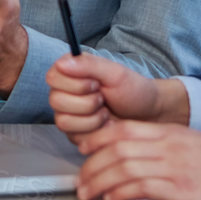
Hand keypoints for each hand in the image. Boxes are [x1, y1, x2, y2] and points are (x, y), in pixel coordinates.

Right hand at [47, 55, 189, 145]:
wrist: (147, 114)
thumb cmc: (132, 90)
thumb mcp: (114, 73)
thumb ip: (89, 65)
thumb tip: (62, 63)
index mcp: (69, 73)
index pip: (53, 78)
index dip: (76, 84)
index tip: (96, 84)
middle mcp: (64, 93)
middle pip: (56, 101)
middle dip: (87, 102)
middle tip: (103, 99)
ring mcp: (67, 115)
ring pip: (63, 121)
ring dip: (91, 118)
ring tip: (106, 112)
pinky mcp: (74, 134)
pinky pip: (74, 136)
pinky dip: (95, 131)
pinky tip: (106, 125)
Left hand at [74, 120, 200, 199]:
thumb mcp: (189, 146)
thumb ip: (162, 149)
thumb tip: (135, 162)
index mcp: (169, 132)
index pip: (122, 128)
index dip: (97, 139)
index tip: (84, 152)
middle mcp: (168, 145)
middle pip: (116, 147)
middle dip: (91, 165)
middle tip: (80, 181)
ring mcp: (173, 166)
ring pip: (122, 167)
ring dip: (98, 181)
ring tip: (88, 193)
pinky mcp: (179, 189)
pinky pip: (140, 187)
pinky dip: (119, 193)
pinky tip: (111, 199)